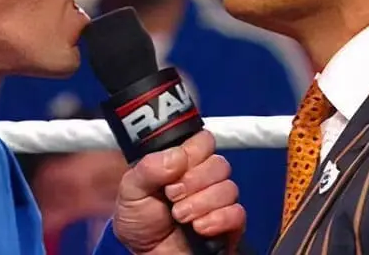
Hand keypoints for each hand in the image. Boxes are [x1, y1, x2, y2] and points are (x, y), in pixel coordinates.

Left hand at [112, 131, 245, 254]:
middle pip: (219, 163)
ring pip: (228, 188)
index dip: (191, 154)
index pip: (203, 141)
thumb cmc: (140, 223)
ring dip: (201, 204)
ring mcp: (217, 200)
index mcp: (182, 163)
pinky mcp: (229, 224)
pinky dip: (217, 220)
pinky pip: (237, 213)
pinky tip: (199, 228)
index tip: (173, 171)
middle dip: (193, 182)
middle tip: (172, 196)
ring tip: (180, 216)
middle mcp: (203, 178)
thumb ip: (149, 167)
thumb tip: (177, 155)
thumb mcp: (131, 191)